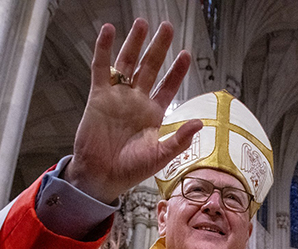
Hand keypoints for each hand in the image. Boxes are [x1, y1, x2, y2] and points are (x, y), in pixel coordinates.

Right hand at [64, 19, 202, 203]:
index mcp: (153, 114)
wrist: (101, 176)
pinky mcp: (98, 96)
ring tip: (142, 23)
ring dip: (134, 43)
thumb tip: (199, 123)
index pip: (168, 86)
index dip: (177, 71)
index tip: (186, 54)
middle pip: (150, 67)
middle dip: (159, 48)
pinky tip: (109, 31)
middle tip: (167, 27)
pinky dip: (104, 49)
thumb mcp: (159, 156)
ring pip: (127, 62)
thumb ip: (179, 140)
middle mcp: (136, 101)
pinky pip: (101, 67)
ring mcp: (117, 96)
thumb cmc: (129, 170)